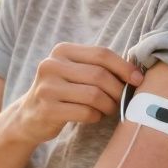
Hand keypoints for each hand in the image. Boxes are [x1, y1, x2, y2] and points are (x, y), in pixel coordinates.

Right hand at [14, 42, 143, 145]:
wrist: (29, 116)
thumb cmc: (63, 92)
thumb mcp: (74, 71)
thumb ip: (98, 66)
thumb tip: (136, 73)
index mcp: (61, 51)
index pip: (101, 54)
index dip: (124, 67)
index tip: (138, 80)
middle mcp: (51, 65)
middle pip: (100, 75)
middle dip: (117, 90)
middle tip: (122, 100)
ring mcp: (47, 88)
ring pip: (95, 95)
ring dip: (109, 105)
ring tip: (108, 109)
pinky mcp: (47, 109)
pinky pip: (86, 112)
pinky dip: (96, 116)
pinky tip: (93, 116)